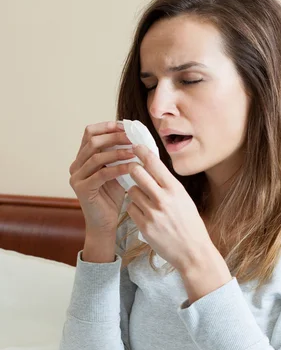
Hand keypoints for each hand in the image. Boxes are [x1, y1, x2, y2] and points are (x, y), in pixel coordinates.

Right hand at [69, 121, 135, 235]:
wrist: (104, 224)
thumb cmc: (112, 198)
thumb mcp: (117, 171)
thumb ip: (119, 155)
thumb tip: (135, 136)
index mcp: (82, 158)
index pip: (89, 133)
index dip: (107, 126)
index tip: (125, 125)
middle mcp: (75, 165)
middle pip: (92, 141)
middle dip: (114, 136)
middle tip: (132, 137)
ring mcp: (76, 177)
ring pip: (96, 156)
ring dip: (118, 152)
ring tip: (134, 151)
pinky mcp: (82, 189)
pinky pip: (101, 174)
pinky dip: (118, 168)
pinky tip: (131, 166)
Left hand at [125, 144, 213, 271]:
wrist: (193, 252)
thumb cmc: (190, 224)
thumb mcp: (184, 199)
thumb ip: (168, 185)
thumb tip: (152, 168)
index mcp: (175, 189)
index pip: (154, 163)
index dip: (142, 152)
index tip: (135, 146)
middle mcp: (163, 199)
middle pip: (137, 173)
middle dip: (132, 170)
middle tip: (133, 170)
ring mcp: (152, 213)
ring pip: (132, 192)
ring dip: (135, 193)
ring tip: (146, 201)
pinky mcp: (144, 226)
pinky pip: (131, 209)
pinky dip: (135, 209)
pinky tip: (145, 215)